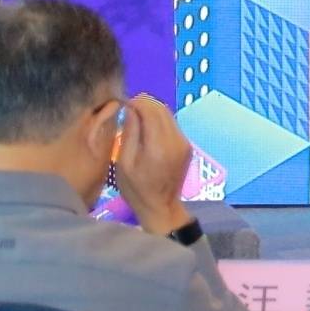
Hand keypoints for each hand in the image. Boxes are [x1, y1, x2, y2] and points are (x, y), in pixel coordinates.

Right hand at [112, 94, 196, 235]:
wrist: (161, 207)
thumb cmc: (136, 189)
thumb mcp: (124, 163)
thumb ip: (129, 133)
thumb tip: (130, 109)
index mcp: (159, 146)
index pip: (150, 110)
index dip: (136, 102)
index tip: (123, 104)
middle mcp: (176, 140)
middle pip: (161, 109)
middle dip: (144, 104)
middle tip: (127, 109)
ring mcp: (184, 142)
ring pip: (168, 115)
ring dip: (152, 111)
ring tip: (135, 118)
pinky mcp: (187, 146)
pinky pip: (172, 125)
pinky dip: (160, 121)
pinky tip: (148, 130)